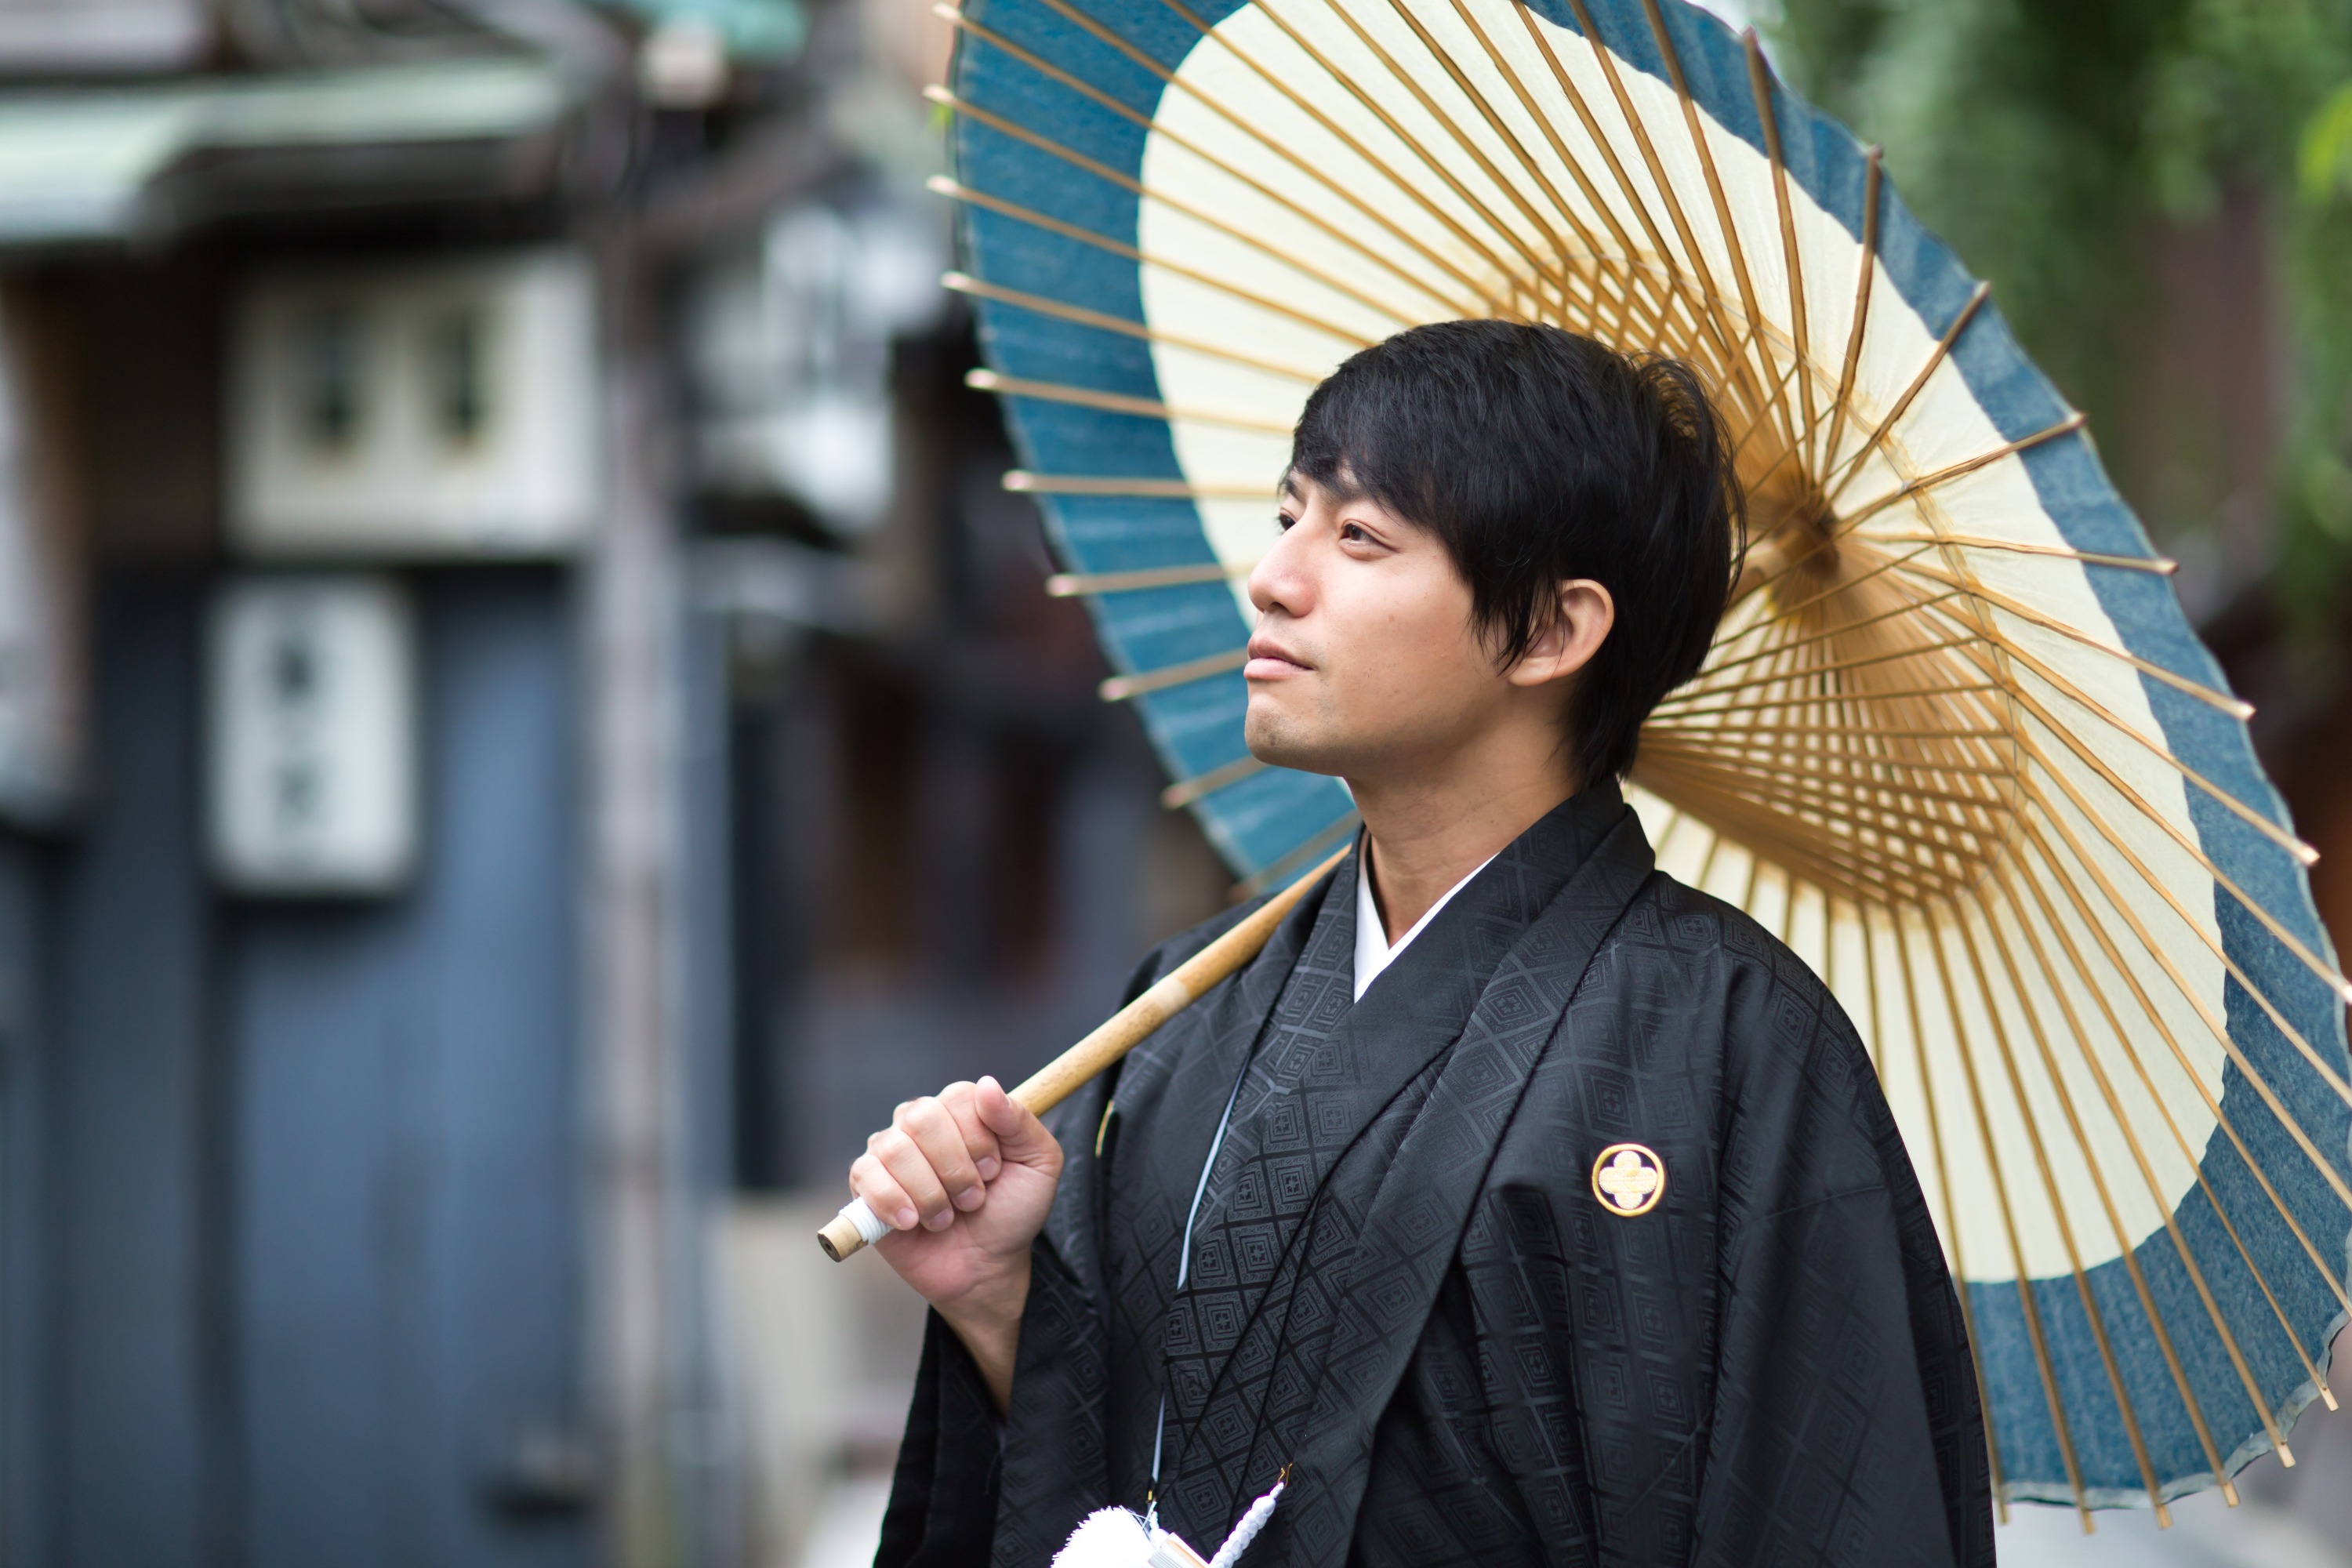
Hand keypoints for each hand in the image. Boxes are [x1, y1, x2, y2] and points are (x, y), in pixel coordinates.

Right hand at [848, 1075, 1062, 1406]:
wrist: (987, 1267)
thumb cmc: (1012, 1212)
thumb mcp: (1039, 1165)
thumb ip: (1020, 1121)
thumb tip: (988, 1085)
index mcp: (962, 1110)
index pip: (957, 1097)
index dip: (978, 1138)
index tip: (993, 1171)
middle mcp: (921, 1124)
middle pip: (922, 1117)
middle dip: (954, 1169)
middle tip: (972, 1199)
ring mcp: (890, 1152)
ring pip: (895, 1149)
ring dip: (930, 1194)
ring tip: (947, 1217)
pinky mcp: (866, 1185)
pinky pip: (864, 1175)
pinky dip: (893, 1202)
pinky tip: (914, 1222)